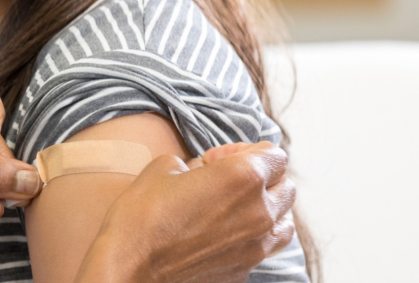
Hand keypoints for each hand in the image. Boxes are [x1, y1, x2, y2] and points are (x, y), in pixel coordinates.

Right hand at [76, 141, 296, 282]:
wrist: (132, 267)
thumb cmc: (142, 214)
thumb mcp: (163, 167)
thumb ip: (194, 163)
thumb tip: (200, 171)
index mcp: (243, 177)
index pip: (274, 155)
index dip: (247, 149)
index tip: (219, 157)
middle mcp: (259, 211)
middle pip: (286, 185)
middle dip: (263, 177)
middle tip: (227, 178)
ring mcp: (256, 245)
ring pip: (285, 220)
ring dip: (268, 207)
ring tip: (239, 206)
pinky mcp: (245, 269)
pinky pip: (266, 247)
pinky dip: (256, 236)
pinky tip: (228, 233)